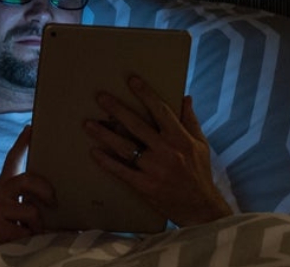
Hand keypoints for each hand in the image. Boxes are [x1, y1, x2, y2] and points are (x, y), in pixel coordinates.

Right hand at [0, 126, 56, 251]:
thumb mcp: (7, 211)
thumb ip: (22, 202)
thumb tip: (53, 200)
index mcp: (1, 188)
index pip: (11, 160)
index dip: (22, 143)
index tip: (31, 127)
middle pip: (26, 179)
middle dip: (45, 189)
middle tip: (54, 202)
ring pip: (30, 210)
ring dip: (38, 226)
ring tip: (35, 234)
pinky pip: (24, 231)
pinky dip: (30, 239)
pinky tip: (22, 243)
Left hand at [83, 76, 231, 227]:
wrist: (200, 209)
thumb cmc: (199, 173)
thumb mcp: (200, 144)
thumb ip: (190, 119)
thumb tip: (185, 96)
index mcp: (180, 138)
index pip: (160, 111)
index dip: (146, 94)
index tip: (131, 80)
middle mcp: (166, 151)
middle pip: (137, 126)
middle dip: (117, 110)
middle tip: (100, 97)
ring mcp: (154, 170)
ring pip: (125, 147)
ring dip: (105, 134)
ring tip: (89, 123)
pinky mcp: (145, 186)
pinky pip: (122, 171)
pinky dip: (107, 161)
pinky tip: (94, 152)